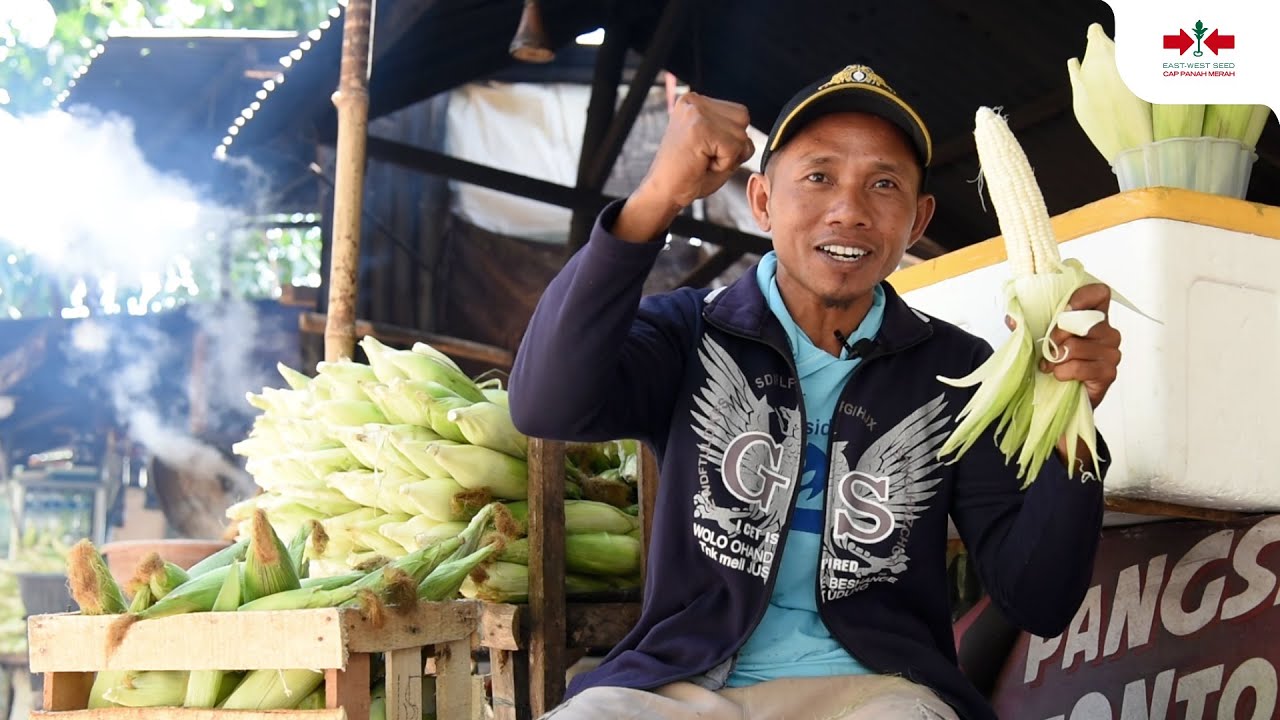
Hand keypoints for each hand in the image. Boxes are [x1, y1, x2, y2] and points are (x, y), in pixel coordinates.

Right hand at [615, 93, 753, 242]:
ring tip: (702, 161)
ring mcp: (695, 112)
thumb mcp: (715, 146)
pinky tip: (701, 165)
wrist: (662, 193)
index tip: (705, 151)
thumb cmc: (688, 175)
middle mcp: (694, 101)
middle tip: (705, 158)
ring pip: (741, 134)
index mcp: (695, 101)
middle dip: (732, 146)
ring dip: (728, 156)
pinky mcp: (699, 128)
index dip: (731, 139)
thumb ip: (734, 133)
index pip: (739, 113)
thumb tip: (750, 135)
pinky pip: (734, 148)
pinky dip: (724, 164)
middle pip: (743, 118)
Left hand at [1039, 283, 1121, 408]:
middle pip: (1084, 321)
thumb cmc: (1055, 362)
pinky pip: (1078, 366)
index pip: (1099, 293)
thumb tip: (1012, 319)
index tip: (1063, 309)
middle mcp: (1108, 332)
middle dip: (1057, 334)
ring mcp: (1111, 352)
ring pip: (1076, 346)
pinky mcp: (1108, 372)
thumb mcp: (1039, 338)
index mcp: (1094, 316)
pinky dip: (1062, 372)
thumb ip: (1028, 324)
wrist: (1063, 396)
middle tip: (1048, 347)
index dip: (1082, 297)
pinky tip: (1059, 375)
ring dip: (1056, 358)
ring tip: (1051, 364)